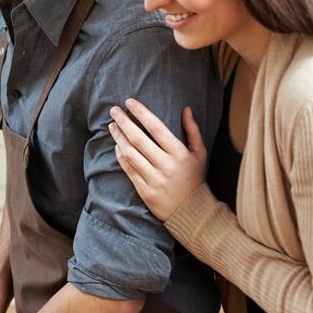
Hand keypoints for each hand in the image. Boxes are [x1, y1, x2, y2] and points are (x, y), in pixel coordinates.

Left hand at [108, 98, 206, 220]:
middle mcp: (166, 165)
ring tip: (112, 126)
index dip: (141, 113)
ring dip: (118, 138)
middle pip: (138, 139)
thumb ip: (193, 130)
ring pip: (130, 153)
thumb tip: (186, 108)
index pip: (156, 128)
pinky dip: (120, 156)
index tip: (129, 102)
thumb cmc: (195, 178)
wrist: (191, 211)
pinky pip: (128, 169)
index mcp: (179, 153)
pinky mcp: (144, 190)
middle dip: (124, 122)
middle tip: (113, 110)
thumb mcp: (199, 154)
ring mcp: (154, 179)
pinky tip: (117, 146)